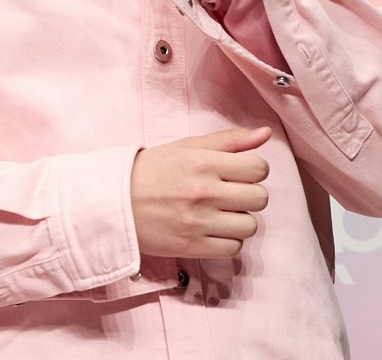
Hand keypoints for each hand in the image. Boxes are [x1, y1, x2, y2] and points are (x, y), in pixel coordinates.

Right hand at [130, 126, 270, 257]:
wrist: (116, 202)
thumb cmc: (153, 170)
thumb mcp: (188, 146)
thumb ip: (230, 140)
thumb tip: (265, 134)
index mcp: (203, 162)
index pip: (258, 169)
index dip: (254, 170)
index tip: (240, 173)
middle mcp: (204, 192)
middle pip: (259, 198)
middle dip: (250, 194)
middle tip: (231, 193)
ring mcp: (198, 222)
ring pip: (250, 226)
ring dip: (240, 219)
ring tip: (222, 213)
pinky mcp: (193, 247)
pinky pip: (233, 248)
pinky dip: (228, 240)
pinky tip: (214, 229)